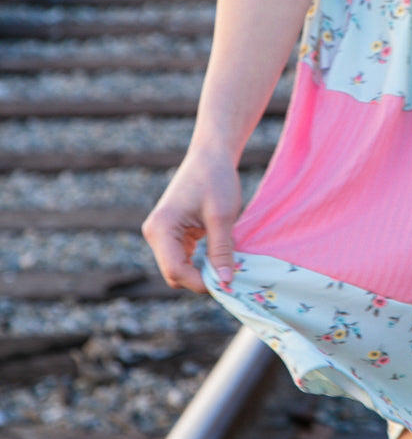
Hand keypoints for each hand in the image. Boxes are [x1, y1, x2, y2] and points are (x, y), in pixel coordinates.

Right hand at [142, 149, 242, 293]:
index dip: (200, 283)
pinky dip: (199, 262)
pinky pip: (182, 258)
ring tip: (226, 265)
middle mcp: (154, 233)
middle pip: (174, 273)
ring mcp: (161, 234)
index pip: (175, 271)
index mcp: (161, 228)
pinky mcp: (171, 234)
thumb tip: (225, 282)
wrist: (211, 155)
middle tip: (230, 276)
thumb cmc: (216, 180)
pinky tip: (218, 257)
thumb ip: (221, 251)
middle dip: (200, 279)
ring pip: (179, 268)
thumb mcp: (222, 217)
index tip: (227, 283)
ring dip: (201, 271)